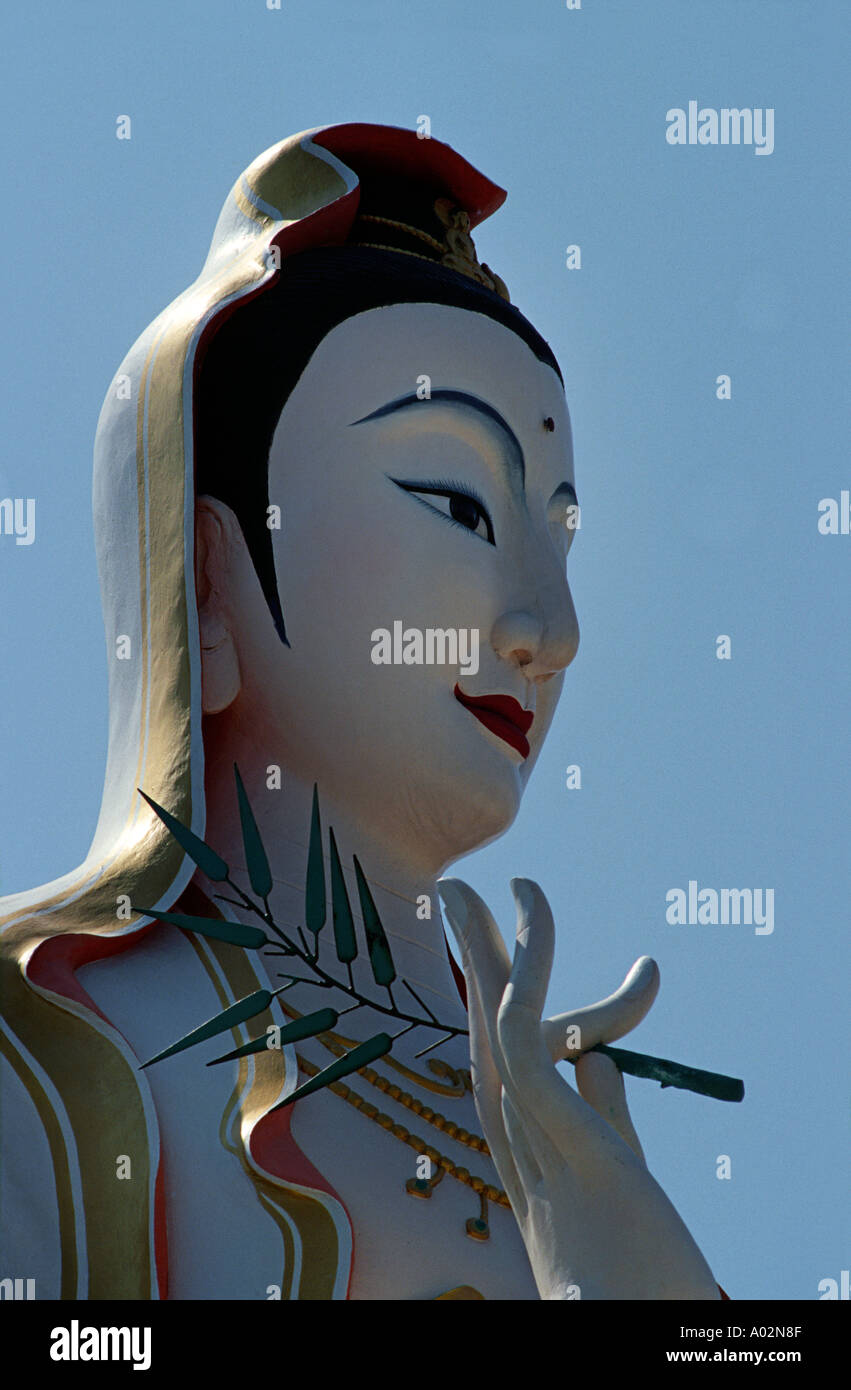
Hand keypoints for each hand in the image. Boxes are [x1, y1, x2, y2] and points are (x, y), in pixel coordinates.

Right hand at [437, 876, 720, 1300]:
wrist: (631, 1326)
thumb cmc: (635, 1270)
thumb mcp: (615, 1168)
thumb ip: (606, 1112)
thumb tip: (596, 1060)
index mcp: (527, 1138)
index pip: (508, 1044)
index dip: (513, 982)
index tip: (521, 933)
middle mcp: (515, 1131)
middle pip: (481, 1018)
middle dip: (469, 952)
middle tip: (452, 891)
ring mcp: (529, 1129)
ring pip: (494, 1011)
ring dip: (483, 941)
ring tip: (475, 884)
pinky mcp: (559, 1128)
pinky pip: (531, 1026)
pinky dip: (530, 960)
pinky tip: (530, 909)